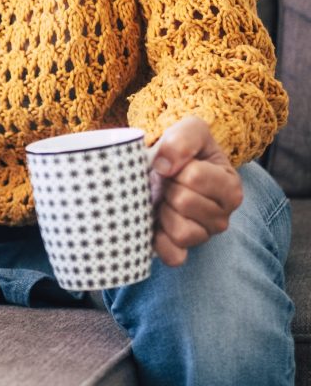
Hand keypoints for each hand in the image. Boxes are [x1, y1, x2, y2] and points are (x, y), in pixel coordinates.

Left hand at [149, 116, 242, 266]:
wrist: (165, 166)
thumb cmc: (182, 149)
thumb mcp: (190, 129)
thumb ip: (183, 138)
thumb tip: (163, 166)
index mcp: (230, 186)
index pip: (195, 176)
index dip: (175, 167)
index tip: (174, 165)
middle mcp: (223, 215)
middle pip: (184, 203)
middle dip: (167, 188)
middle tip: (166, 183)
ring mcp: (204, 235)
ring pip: (182, 232)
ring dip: (163, 212)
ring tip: (163, 200)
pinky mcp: (184, 251)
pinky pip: (173, 256)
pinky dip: (160, 242)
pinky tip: (156, 223)